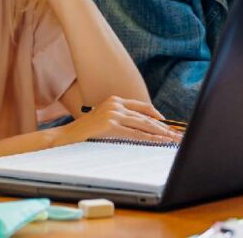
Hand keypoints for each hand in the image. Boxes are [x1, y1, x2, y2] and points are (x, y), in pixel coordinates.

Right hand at [53, 96, 182, 145]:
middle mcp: (115, 104)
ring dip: (160, 133)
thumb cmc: (85, 132)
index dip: (155, 114)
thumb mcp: (104, 119)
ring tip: (172, 139)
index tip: (166, 122)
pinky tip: (159, 142)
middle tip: (176, 134)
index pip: (141, 106)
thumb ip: (119, 119)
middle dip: (163, 126)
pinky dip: (149, 138)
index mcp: (114, 100)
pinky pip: (135, 134)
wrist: (66, 136)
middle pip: (145, 116)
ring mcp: (113, 114)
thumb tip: (138, 127)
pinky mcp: (110, 125)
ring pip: (143, 124)